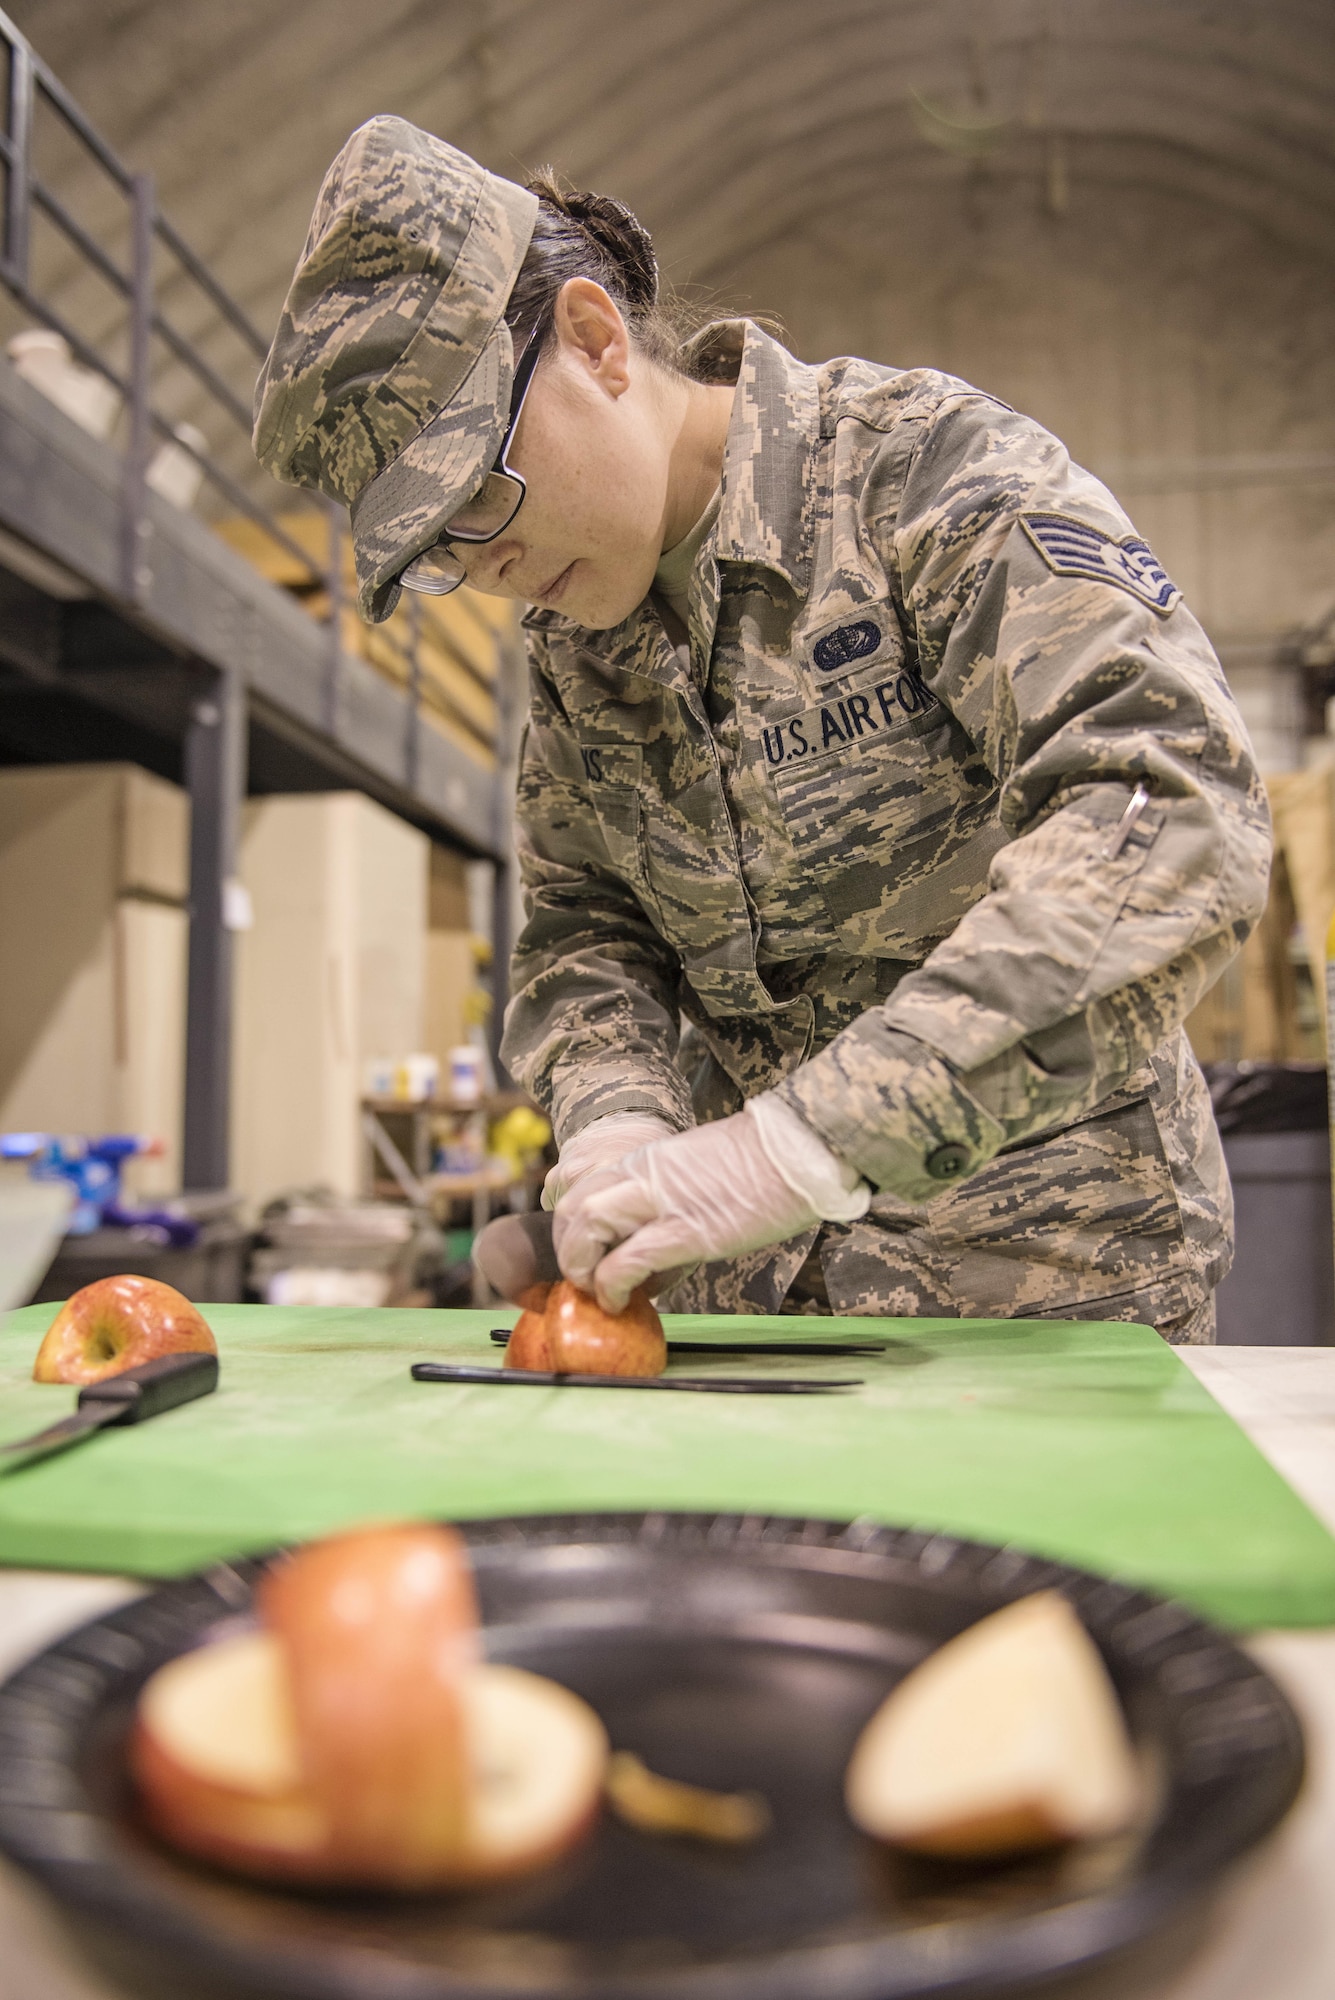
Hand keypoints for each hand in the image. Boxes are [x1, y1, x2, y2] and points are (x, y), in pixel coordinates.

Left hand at [553, 1101, 866, 1311]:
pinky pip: (626, 1262)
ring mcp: (661, 1203)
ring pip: (586, 1228)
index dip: (570, 1225)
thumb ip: (669, 1190)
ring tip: (597, 1293)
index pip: (581, 1186)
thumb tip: (660, 1223)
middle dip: (567, 1250)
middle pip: (572, 1207)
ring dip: (580, 1267)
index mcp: (646, 1160)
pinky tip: (621, 1302)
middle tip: (584, 1279)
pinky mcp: (685, 1232)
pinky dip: (612, 1286)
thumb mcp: (697, 1166)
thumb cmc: (761, 1161)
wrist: (796, 1149)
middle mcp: (642, 1176)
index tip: (584, 1253)